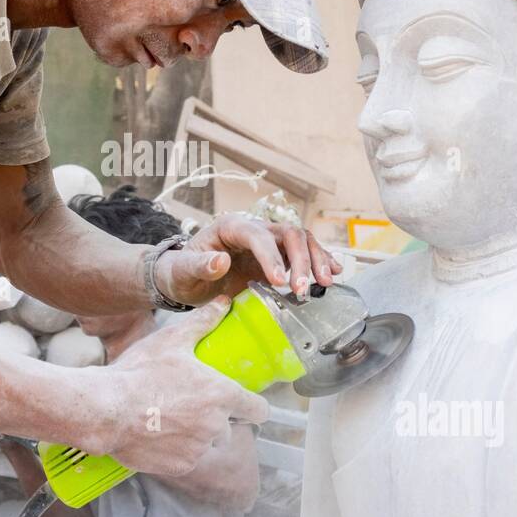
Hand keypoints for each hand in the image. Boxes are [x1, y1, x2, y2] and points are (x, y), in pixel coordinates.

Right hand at [88, 297, 269, 475]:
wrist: (106, 409)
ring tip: (168, 418)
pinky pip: (185, 458)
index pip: (260, 410)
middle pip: (229, 427)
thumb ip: (203, 323)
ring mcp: (198, 448)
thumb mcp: (172, 340)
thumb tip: (224, 302)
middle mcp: (216, 426)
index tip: (246, 403)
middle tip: (189, 405)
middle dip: (215, 419)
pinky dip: (175, 450)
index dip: (254, 406)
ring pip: (206, 444)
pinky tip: (156, 434)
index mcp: (221, 395)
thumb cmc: (139, 373)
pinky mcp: (179, 466)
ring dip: (195, 435)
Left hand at [155, 214, 341, 306]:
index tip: (279, 282)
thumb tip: (220, 261)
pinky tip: (333, 273)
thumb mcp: (183, 271)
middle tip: (304, 289)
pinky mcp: (277, 257)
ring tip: (324, 284)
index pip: (258, 235)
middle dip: (301, 260)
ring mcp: (268, 242)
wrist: (186, 278)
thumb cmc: (182, 273)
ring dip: (316, 260)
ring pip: (301, 241)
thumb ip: (199, 265)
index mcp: (231, 227)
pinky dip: (320, 261)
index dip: (271, 256)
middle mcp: (254, 229)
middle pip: (287, 234)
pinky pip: (303, 253)